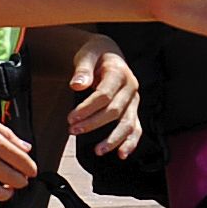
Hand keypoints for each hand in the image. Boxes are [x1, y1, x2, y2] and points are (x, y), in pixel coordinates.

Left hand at [59, 34, 145, 152]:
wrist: (108, 53)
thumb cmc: (95, 55)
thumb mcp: (87, 54)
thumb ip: (82, 69)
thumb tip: (77, 84)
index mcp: (120, 73)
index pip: (104, 95)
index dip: (87, 108)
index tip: (71, 117)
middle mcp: (131, 88)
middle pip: (114, 111)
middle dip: (93, 123)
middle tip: (73, 130)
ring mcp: (134, 101)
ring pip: (128, 123)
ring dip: (114, 139)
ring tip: (98, 150)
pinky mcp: (133, 110)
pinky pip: (136, 128)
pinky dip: (130, 142)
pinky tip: (122, 154)